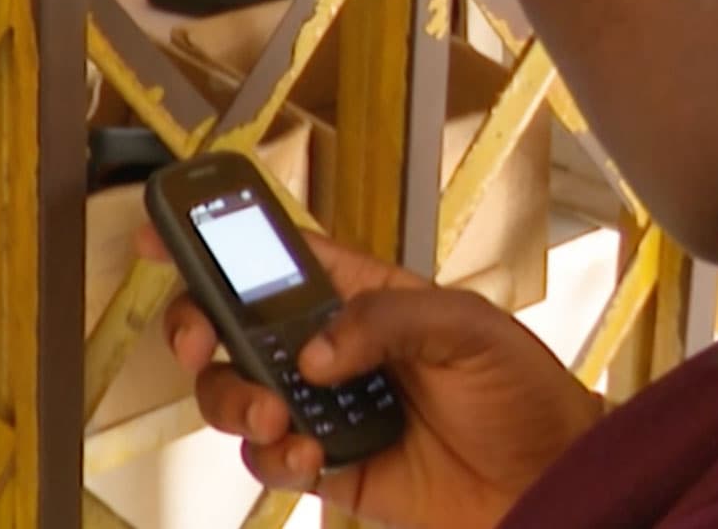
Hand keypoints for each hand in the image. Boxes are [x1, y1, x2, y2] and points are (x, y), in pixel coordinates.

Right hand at [143, 225, 600, 528]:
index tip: (164, 234)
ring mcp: (325, 407)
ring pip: (237, 394)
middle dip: (199, 329)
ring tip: (277, 414)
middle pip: (230, 326)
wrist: (554, 483)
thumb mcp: (468, 327)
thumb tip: (315, 351)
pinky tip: (306, 454)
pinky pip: (270, 459)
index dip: (213, 239)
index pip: (273, 255)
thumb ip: (386, 321)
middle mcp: (330, 347)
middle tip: (204, 345)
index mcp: (359, 294)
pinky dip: (271, 458)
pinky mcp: (330, 467)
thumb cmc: (525, 392)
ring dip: (235, 401)